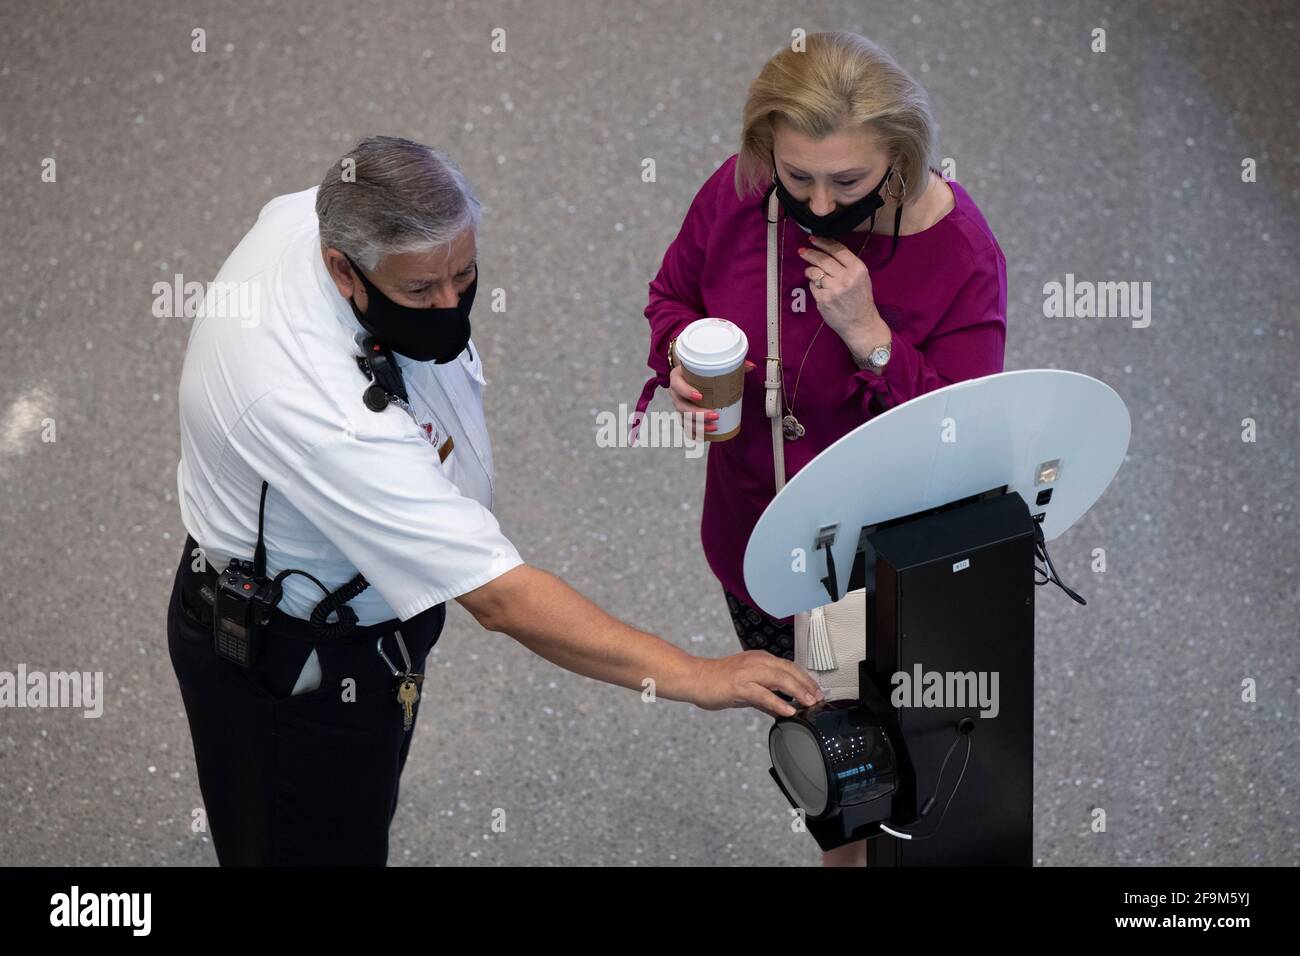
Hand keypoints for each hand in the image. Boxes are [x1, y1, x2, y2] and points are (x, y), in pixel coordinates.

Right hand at [668, 360, 755, 439]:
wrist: (687, 375)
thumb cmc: (699, 370)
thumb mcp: (709, 364)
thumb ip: (729, 364)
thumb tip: (752, 366)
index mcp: (677, 377)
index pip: (677, 385)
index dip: (686, 392)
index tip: (700, 396)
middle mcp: (675, 393)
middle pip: (682, 407)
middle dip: (698, 414)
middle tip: (715, 415)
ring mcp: (678, 406)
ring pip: (683, 420)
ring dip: (698, 426)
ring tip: (714, 427)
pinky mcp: (682, 415)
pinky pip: (685, 427)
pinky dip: (695, 433)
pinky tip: (705, 436)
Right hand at [687, 650, 823, 717]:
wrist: (695, 679)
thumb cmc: (718, 682)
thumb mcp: (747, 687)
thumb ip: (766, 697)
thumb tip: (783, 709)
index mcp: (760, 659)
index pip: (789, 666)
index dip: (805, 678)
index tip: (817, 691)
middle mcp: (756, 662)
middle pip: (788, 670)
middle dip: (806, 684)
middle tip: (818, 698)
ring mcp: (747, 672)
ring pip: (779, 678)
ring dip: (797, 691)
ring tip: (809, 703)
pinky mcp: (738, 685)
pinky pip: (762, 694)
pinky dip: (777, 702)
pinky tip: (787, 710)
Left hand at [797, 235, 883, 345]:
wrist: (861, 324)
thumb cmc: (861, 300)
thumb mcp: (861, 278)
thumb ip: (847, 265)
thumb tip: (826, 252)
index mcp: (858, 269)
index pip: (837, 250)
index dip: (823, 242)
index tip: (813, 238)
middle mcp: (846, 278)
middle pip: (823, 260)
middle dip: (810, 253)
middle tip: (802, 251)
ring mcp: (834, 289)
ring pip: (815, 272)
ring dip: (810, 270)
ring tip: (810, 272)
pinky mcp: (823, 300)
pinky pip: (813, 287)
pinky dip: (814, 286)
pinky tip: (820, 289)